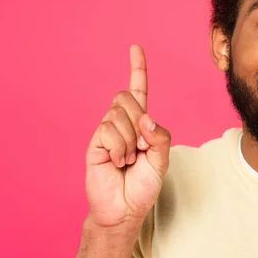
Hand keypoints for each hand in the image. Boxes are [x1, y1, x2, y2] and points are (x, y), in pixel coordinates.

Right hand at [84, 45, 170, 227]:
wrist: (125, 208)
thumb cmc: (143, 184)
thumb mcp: (162, 159)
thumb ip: (160, 135)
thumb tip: (145, 118)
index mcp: (139, 122)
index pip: (138, 90)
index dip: (137, 69)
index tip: (135, 48)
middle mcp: (121, 122)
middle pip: (125, 97)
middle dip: (138, 120)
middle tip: (141, 147)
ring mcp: (106, 132)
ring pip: (118, 114)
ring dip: (130, 141)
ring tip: (128, 160)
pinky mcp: (95, 143)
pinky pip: (109, 131)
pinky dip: (120, 148)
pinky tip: (118, 162)